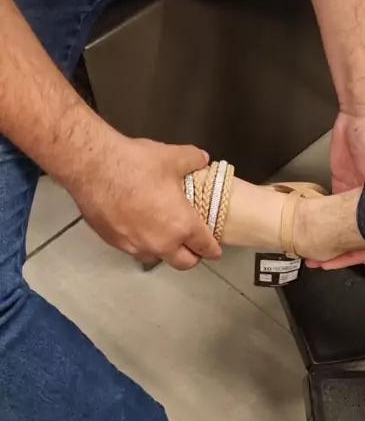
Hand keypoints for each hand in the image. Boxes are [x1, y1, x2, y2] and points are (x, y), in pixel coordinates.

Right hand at [68, 135, 220, 269]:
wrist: (93, 167)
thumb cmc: (136, 164)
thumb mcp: (172, 157)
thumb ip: (193, 160)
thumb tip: (202, 160)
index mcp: (182, 225)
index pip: (205, 247)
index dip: (213, 249)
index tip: (214, 250)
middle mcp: (161, 242)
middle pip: (183, 263)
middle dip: (191, 256)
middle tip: (192, 246)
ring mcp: (136, 245)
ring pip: (156, 257)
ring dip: (164, 250)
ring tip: (163, 235)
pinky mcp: (114, 242)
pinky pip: (133, 249)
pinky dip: (140, 242)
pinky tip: (136, 226)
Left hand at [308, 111, 364, 268]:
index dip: (355, 255)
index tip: (337, 263)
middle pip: (354, 235)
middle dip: (337, 252)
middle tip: (318, 263)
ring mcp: (356, 194)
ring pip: (340, 224)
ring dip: (327, 238)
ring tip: (311, 251)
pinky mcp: (342, 183)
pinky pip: (330, 206)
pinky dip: (320, 218)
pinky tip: (309, 228)